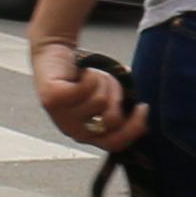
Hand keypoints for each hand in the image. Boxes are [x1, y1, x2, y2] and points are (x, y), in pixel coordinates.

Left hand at [30, 36, 147, 154]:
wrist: (54, 53)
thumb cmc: (84, 77)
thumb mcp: (110, 94)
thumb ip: (122, 107)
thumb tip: (141, 111)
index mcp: (89, 133)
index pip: (116, 143)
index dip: (134, 127)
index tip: (143, 107)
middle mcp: (73, 130)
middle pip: (111, 122)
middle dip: (118, 99)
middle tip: (111, 85)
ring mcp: (61, 117)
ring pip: (99, 101)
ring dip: (101, 82)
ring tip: (91, 77)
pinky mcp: (52, 100)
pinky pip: (85, 89)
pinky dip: (90, 75)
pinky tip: (81, 73)